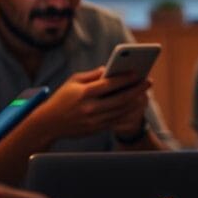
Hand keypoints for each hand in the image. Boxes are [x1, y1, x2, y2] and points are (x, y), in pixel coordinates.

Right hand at [32, 67, 150, 139]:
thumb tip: (110, 69)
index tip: (137, 72)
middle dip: (136, 90)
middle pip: (119, 98)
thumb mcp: (73, 81)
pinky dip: (128, 113)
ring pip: (121, 111)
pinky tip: (136, 105)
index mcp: (83, 93)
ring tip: (145, 93)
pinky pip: (116, 120)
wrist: (48, 124)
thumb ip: (92, 75)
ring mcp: (93, 120)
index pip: (108, 84)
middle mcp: (89, 108)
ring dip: (136, 102)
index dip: (124, 78)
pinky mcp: (96, 129)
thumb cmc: (62, 98)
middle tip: (148, 81)